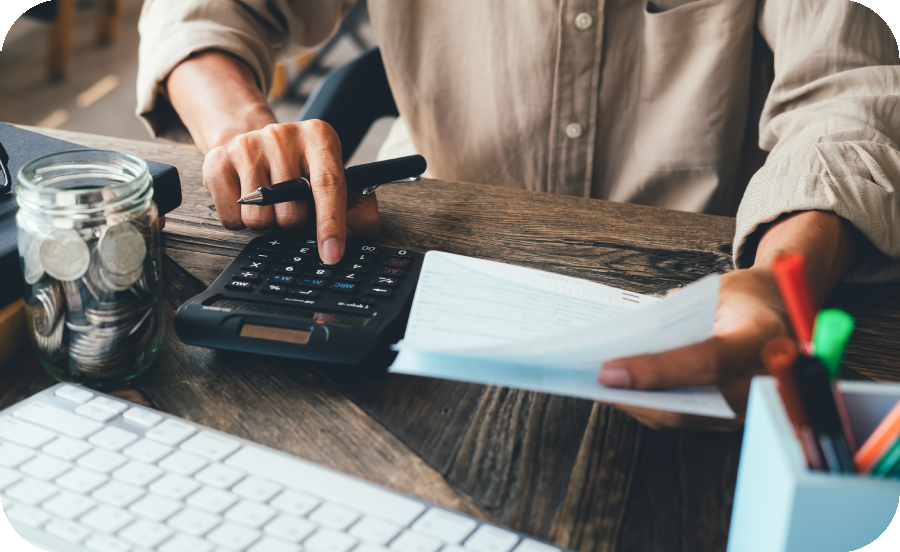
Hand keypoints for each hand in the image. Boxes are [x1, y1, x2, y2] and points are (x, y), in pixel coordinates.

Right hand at [202, 121, 379, 263]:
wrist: (251, 139)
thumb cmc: (299, 167)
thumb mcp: (336, 177)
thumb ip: (357, 208)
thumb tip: (350, 234)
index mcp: (319, 137)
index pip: (328, 185)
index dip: (331, 224)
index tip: (331, 254)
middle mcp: (282, 135)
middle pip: (291, 213)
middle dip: (293, 222)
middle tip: (290, 203)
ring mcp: (246, 146)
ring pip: (259, 220)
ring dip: (266, 222)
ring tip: (268, 200)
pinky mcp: (217, 161)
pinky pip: (231, 219)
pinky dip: (240, 221)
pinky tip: (246, 199)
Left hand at [599, 268, 786, 430]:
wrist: (780, 314)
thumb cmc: (744, 298)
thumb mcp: (717, 290)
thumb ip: (679, 315)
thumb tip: (626, 340)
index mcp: (763, 337)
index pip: (707, 362)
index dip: (655, 371)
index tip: (609, 372)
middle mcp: (764, 381)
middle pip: (690, 404)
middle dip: (635, 396)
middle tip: (595, 381)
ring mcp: (752, 407)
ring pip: (683, 418)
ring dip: (637, 404)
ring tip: (601, 387)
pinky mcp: (735, 418)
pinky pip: (687, 419)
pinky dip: (652, 407)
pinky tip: (625, 392)